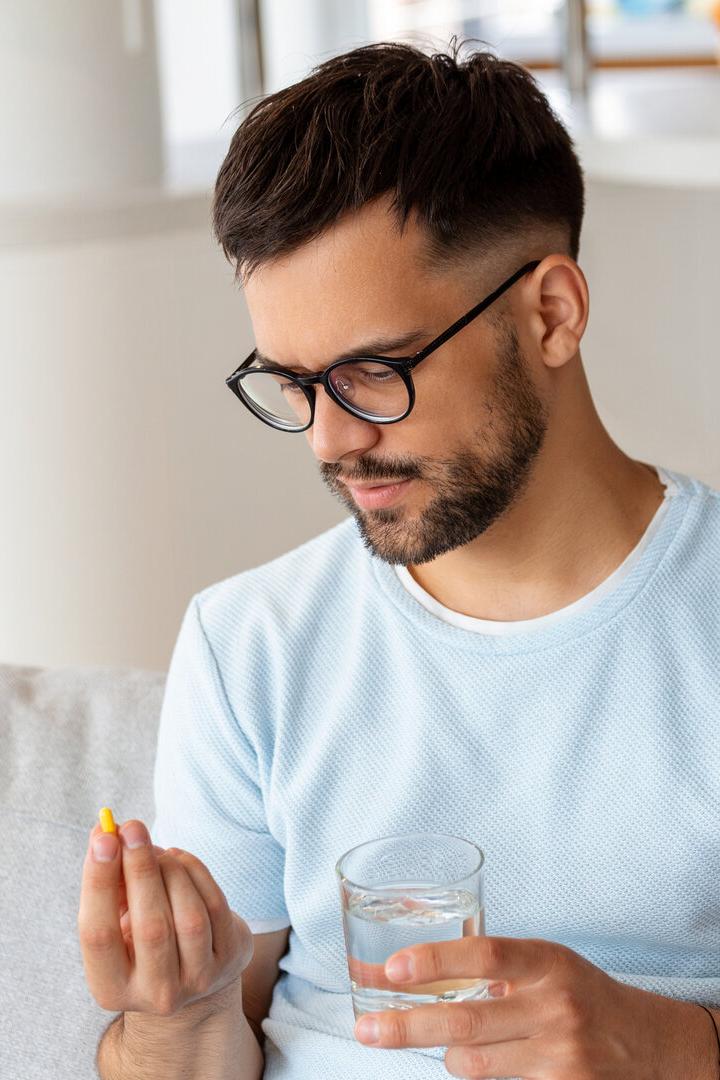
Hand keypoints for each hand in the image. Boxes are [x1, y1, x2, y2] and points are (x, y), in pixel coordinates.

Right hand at [78, 818, 253, 1017]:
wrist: (189, 969)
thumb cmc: (140, 933)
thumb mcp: (116, 917)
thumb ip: (107, 877)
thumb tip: (105, 830)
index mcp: (111, 987)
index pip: (98, 935)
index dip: (100, 883)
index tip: (104, 838)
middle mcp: (155, 993)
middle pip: (150, 927)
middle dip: (140, 868)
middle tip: (132, 828)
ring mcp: (198, 981)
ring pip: (189, 917)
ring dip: (171, 871)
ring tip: (158, 851)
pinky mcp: (229, 959)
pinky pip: (215, 906)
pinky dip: (195, 872)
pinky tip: (179, 859)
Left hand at [353, 935, 714, 1077]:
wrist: (652, 1045)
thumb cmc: (581, 996)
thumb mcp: (544, 966)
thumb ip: (487, 967)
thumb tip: (395, 971)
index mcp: (549, 962)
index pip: (487, 955)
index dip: (437, 961)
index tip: (393, 969)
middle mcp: (557, 1007)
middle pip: (467, 1022)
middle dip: (407, 1027)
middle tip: (366, 1030)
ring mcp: (563, 1057)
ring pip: (473, 1065)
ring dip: (450, 1057)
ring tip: (460, 1045)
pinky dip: (481, 1077)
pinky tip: (492, 1065)